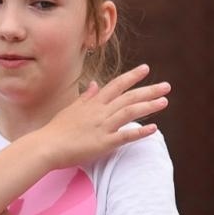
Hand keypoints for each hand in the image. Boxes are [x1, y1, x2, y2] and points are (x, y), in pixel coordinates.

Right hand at [33, 65, 167, 168]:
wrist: (46, 145)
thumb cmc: (56, 129)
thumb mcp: (71, 108)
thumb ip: (86, 97)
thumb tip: (94, 84)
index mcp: (93, 103)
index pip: (116, 85)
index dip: (132, 76)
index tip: (146, 69)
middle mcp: (100, 112)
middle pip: (128, 97)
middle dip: (148, 90)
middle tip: (167, 86)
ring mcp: (102, 126)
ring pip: (129, 112)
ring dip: (148, 106)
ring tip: (164, 102)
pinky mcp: (103, 143)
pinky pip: (125, 136)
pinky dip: (140, 132)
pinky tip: (154, 128)